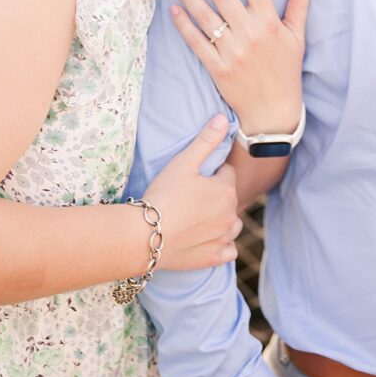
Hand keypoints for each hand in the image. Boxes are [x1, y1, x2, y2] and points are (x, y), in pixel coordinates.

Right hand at [144, 115, 241, 270]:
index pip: (227, 174)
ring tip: (198, 217)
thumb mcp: (183, 162)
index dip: (211, 173)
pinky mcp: (214, 257)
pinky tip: (206, 239)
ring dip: (221, 220)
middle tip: (190, 197)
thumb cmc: (163, 195)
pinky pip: (228, 250)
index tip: (193, 178)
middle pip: (229, 199)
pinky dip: (221, 245)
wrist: (143, 236)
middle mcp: (230, 214)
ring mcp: (223, 238)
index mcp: (226, 190)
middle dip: (216, 196)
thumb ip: (206, 140)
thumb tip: (223, 118)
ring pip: (232, 224)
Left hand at [170, 0, 312, 134]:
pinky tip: (174, 10)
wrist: (273, 112)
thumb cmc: (286, 71)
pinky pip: (197, 43)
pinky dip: (184, 26)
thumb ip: (299, 5)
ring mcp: (232, 51)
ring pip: (206, 16)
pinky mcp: (217, 68)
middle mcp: (250, 33)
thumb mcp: (297, 37)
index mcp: (270, 22)